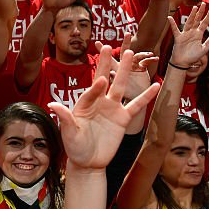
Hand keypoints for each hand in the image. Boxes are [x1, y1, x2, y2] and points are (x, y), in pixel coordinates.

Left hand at [49, 48, 159, 169]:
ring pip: (120, 87)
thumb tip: (52, 105)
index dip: (95, 86)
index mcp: (84, 104)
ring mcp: (112, 109)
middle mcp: (98, 102)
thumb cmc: (75, 147)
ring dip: (125, 71)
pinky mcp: (123, 118)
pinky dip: (146, 96)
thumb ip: (64, 118)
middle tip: (109, 47)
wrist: (88, 162)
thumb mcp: (68, 133)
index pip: (91, 92)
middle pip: (104, 79)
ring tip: (131, 55)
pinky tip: (155, 85)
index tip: (101, 80)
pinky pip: (136, 105)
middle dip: (106, 64)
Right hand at [169, 4, 208, 67]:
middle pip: (197, 20)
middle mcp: (192, 32)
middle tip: (203, 3)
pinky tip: (169, 18)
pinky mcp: (178, 37)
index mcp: (199, 34)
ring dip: (191, 15)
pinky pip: (175, 29)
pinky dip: (172, 24)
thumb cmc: (193, 56)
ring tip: (194, 8)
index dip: (208, 16)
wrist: (183, 62)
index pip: (204, 23)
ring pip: (189, 22)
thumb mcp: (205, 48)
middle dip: (200, 12)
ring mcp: (185, 34)